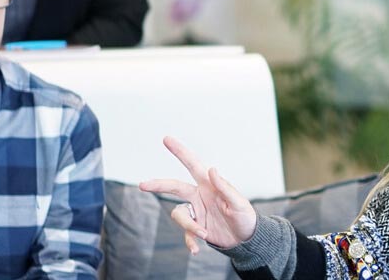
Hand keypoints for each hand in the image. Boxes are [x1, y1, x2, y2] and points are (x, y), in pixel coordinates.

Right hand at [139, 136, 258, 252]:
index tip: (167, 139)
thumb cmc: (245, 217)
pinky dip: (189, 241)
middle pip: (174, 186)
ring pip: (179, 215)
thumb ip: (225, 188)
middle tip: (142, 185)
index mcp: (209, 185)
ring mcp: (196, 212)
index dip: (180, 152)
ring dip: (189, 226)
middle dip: (158, 185)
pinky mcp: (195, 227)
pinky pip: (185, 234)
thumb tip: (212, 169)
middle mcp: (199, 196)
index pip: (193, 165)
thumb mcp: (238, 203)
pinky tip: (196, 249)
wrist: (245, 239)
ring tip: (204, 233)